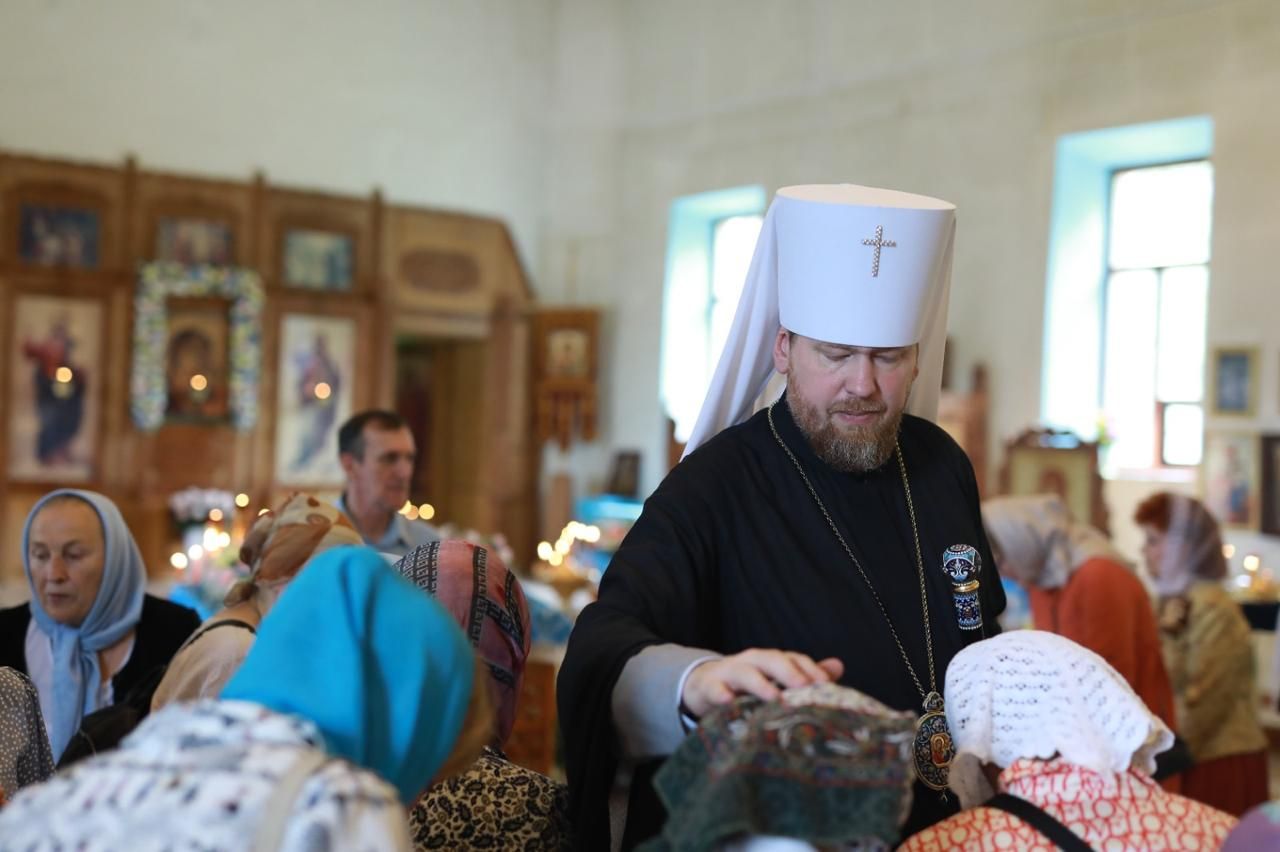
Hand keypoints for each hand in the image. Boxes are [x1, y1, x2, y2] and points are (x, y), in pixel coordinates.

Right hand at [681, 648, 843, 718]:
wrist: (703, 684)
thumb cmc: (747, 685)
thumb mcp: (774, 679)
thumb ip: (804, 675)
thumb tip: (838, 667)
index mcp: (770, 661)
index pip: (793, 659)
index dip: (809, 669)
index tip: (825, 685)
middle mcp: (752, 662)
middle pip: (771, 659)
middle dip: (787, 671)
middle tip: (803, 686)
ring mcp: (729, 672)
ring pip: (744, 672)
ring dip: (759, 683)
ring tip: (773, 697)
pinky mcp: (709, 687)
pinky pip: (715, 689)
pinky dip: (721, 694)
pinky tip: (729, 703)